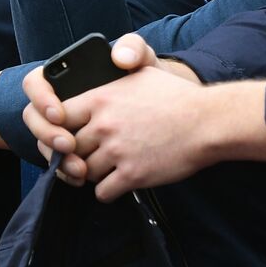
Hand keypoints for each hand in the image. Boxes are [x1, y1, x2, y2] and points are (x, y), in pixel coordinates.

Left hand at [21, 33, 184, 178]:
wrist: (207, 122)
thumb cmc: (177, 97)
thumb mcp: (141, 73)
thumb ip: (113, 77)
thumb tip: (99, 80)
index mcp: (101, 98)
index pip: (58, 117)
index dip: (60, 128)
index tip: (68, 134)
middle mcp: (104, 125)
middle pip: (68, 148)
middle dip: (77, 154)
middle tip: (90, 155)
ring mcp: (116, 151)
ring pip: (83, 172)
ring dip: (93, 173)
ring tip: (109, 167)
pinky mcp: (131, 175)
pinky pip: (102, 192)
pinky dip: (109, 190)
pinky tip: (120, 181)